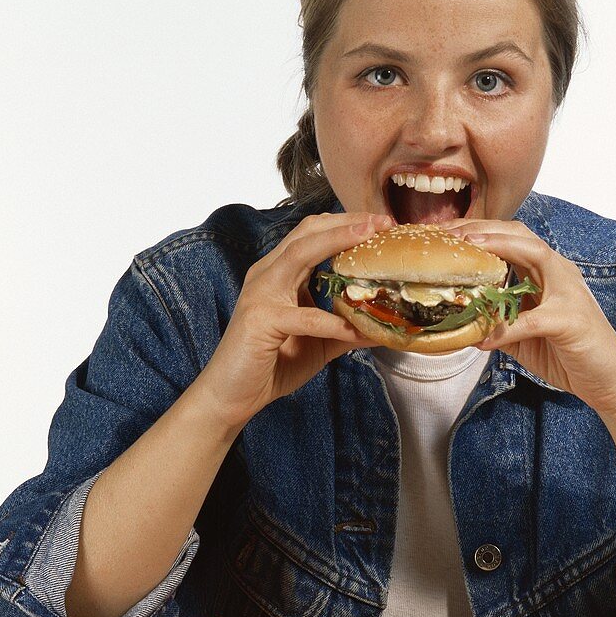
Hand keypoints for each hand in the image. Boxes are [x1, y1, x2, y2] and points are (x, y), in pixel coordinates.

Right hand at [194, 211, 393, 434]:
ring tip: (369, 239)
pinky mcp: (260, 319)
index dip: (347, 224)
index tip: (381, 223)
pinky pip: (304, 316)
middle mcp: (268, 274)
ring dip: (337, 241)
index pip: (313, 234)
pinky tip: (356, 330)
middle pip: (308, 232)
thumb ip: (346, 330)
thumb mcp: (319, 342)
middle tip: (381, 221)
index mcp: (280, 272)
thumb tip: (382, 327)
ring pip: (300, 253)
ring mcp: (261, 293)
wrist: (233, 395)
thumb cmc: (272, 364)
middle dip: (347, 222)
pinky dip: (332, 321)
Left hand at [442, 218, 615, 414]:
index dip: (480, 231)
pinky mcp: (570, 319)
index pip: (511, 239)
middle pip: (520, 234)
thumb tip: (462, 325)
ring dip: (498, 248)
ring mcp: (568, 292)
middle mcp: (559, 273)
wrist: (608, 380)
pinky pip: (531, 318)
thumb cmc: (568, 355)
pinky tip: (484, 338)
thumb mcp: (523, 337)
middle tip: (450, 234)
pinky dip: (505, 328)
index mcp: (547, 273)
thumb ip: (496, 325)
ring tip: (468, 250)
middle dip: (483, 229)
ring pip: (534, 254)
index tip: (448, 233)